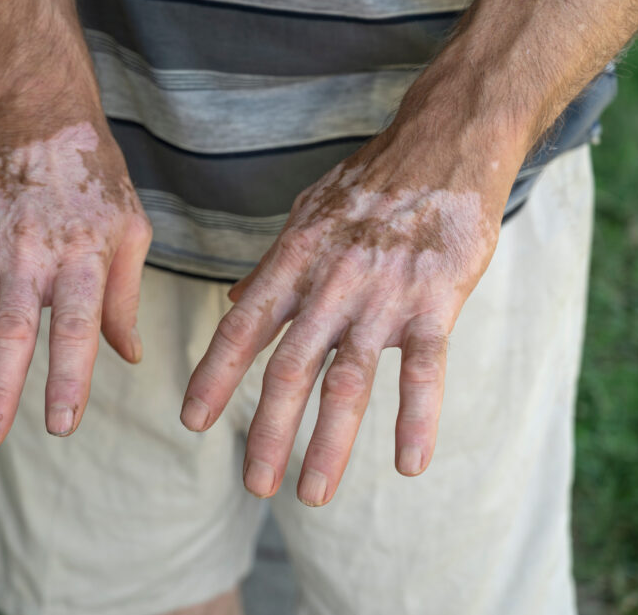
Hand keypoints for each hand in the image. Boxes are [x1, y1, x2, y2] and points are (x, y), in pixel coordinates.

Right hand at [0, 115, 151, 449]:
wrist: (44, 119)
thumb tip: (129, 355)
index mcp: (83, 259)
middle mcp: (32, 257)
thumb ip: (124, 296)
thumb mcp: (131, 231)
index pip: (77, 328)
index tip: (61, 425)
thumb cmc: (97, 182)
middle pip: (13, 331)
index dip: (68, 377)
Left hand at [181, 125, 509, 505]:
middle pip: (290, 369)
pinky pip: (425, 370)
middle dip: (266, 431)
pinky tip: (409, 463)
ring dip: (328, 443)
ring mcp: (384, 295)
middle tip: (254, 483)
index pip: (244, 327)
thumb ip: (272, 266)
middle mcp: (331, 283)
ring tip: (312, 492)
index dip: (214, 375)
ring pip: (350, 381)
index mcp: (295, 260)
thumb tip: (232, 303)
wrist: (445, 145)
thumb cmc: (373, 182)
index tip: (192, 419)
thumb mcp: (308, 213)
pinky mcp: (436, 301)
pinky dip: (417, 419)